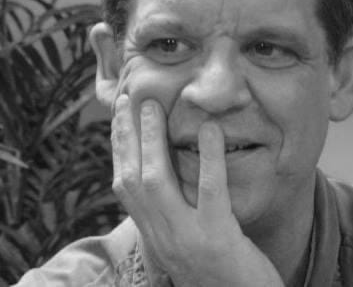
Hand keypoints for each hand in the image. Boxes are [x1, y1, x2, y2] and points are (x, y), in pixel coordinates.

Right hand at [111, 94, 284, 286]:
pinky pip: (209, 191)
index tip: (119, 117)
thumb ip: (172, 212)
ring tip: (154, 108)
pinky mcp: (217, 237)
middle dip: (128, 137)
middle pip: (133, 179)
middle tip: (132, 100)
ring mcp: (186, 238)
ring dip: (152, 141)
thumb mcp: (184, 240)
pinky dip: (208, 157)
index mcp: (153, 235)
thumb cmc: (216, 268)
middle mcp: (161, 237)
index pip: (124, 187)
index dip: (118, 149)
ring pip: (158, 182)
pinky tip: (211, 130)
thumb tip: (167, 171)